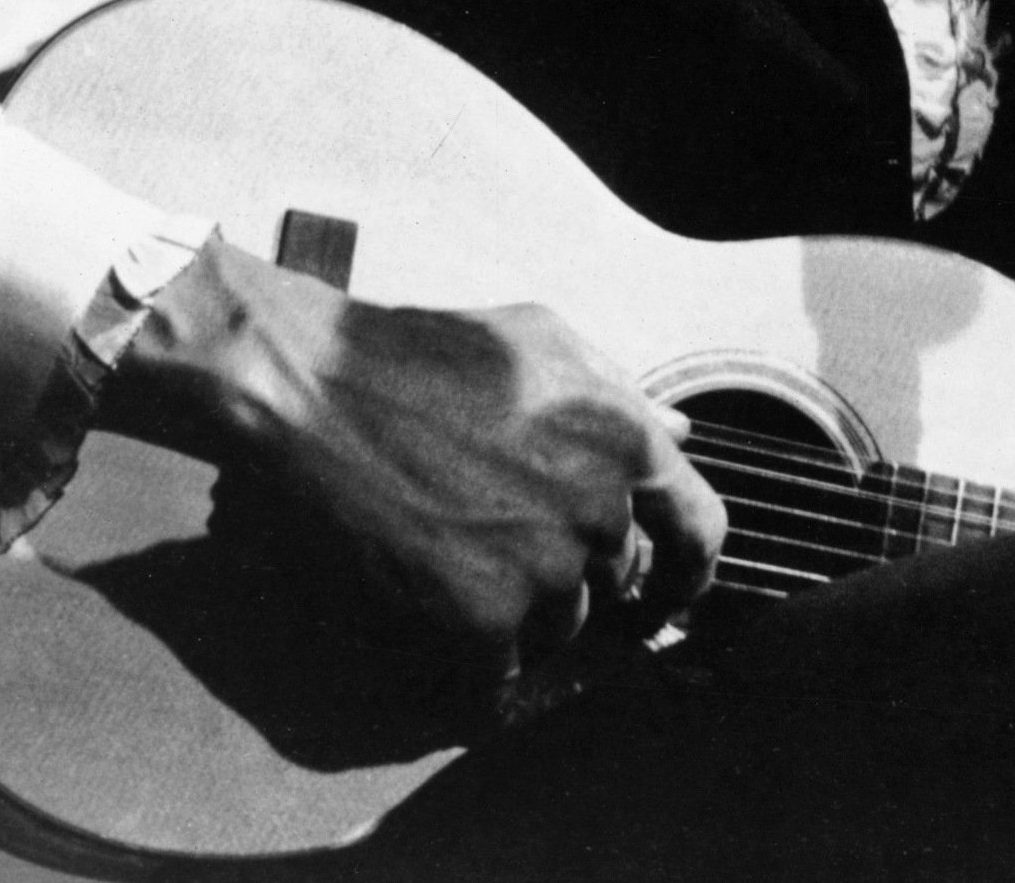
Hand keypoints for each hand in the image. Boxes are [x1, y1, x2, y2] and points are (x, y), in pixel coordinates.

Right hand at [102, 238, 724, 694]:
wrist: (315, 391)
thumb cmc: (426, 354)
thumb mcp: (545, 342)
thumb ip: (623, 392)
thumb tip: (681, 431)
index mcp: (627, 442)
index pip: (700, 533)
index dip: (687, 569)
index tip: (668, 591)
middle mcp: (598, 511)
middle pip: (616, 581)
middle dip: (578, 572)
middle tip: (513, 550)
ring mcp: (542, 571)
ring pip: (559, 628)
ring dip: (520, 613)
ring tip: (456, 557)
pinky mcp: (478, 622)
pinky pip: (500, 673)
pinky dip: (473, 661)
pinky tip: (436, 617)